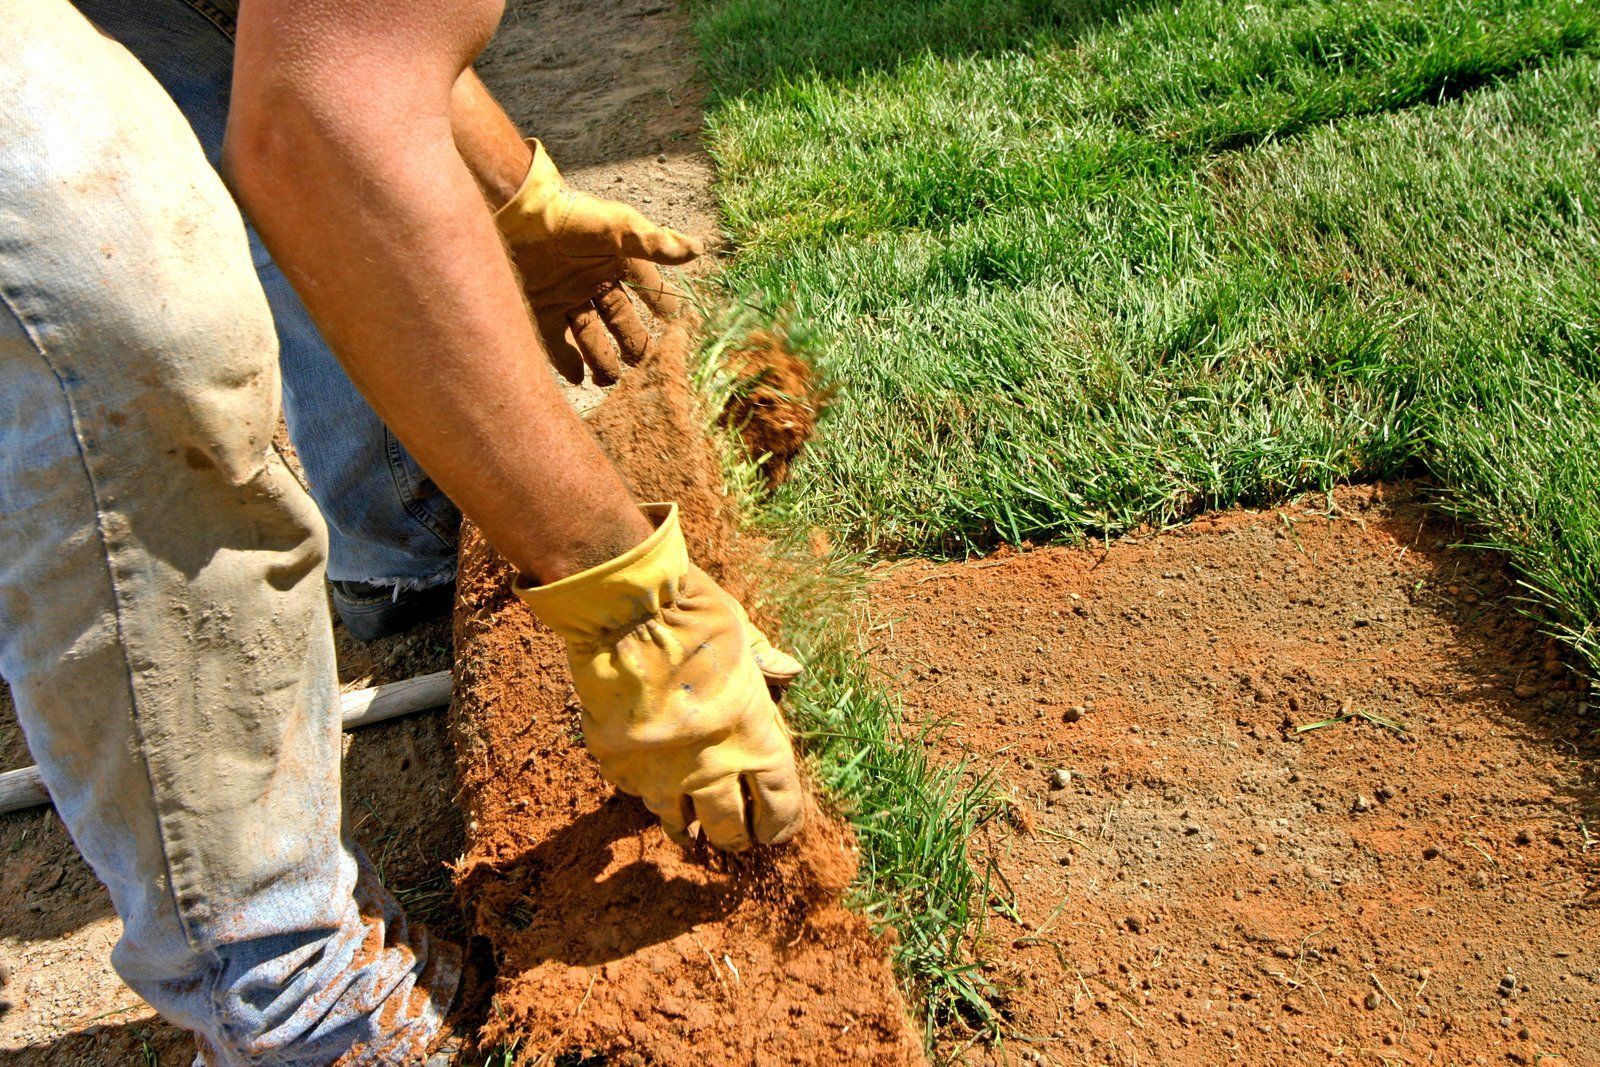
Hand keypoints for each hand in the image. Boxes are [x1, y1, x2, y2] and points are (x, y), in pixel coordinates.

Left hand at [496, 140, 702, 385]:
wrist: (517, 212)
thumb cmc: (570, 216)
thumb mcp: (617, 227)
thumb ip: (654, 243)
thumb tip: (697, 250)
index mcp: (617, 262)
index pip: (649, 289)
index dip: (664, 306)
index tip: (679, 326)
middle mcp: (594, 282)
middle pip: (621, 321)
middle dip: (634, 343)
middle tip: (645, 365)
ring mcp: (567, 298)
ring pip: (591, 337)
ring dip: (603, 360)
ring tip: (611, 380)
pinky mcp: (541, 309)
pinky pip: (557, 343)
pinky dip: (568, 362)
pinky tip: (579, 378)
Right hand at [514, 503, 803, 850]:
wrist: (625, 612)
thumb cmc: (694, 616)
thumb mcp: (741, 634)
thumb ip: (764, 661)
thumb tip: (791, 670)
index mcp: (754, 738)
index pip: (779, 804)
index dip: (780, 823)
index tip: (776, 830)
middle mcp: (711, 767)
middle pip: (729, 828)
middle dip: (735, 836)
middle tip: (734, 836)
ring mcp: (661, 772)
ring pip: (676, 822)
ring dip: (685, 825)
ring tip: (687, 830)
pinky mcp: (618, 764)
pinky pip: (634, 791)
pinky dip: (643, 789)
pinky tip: (646, 783)